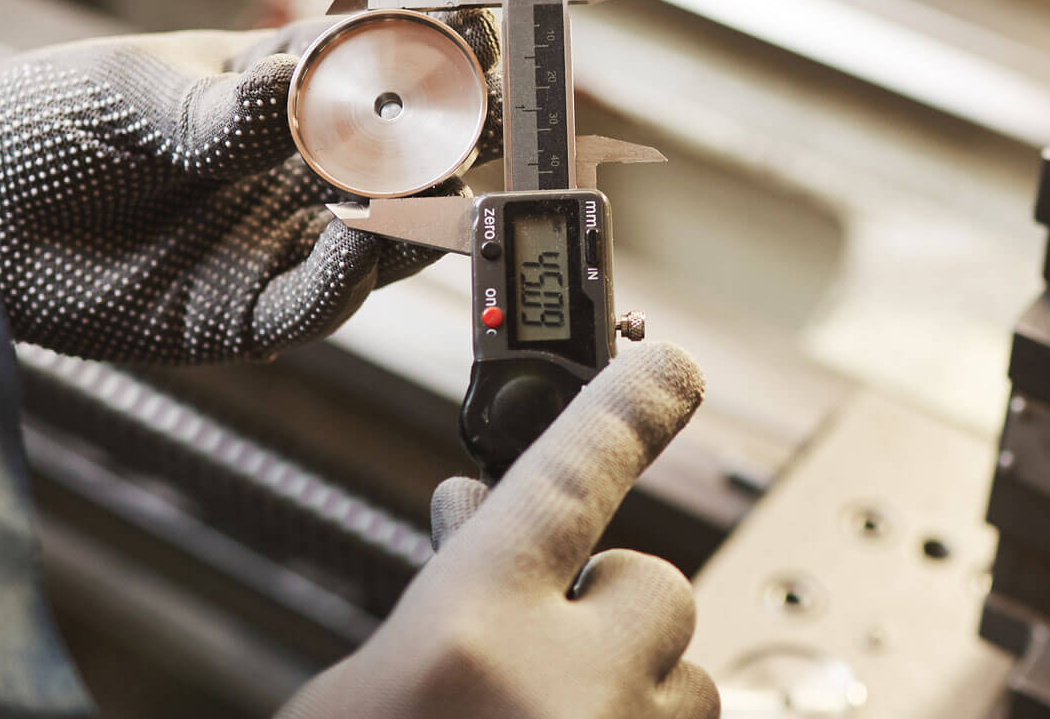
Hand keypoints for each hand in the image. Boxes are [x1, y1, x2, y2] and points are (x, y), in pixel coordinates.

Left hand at [0, 18, 490, 362]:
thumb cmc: (35, 124)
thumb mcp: (136, 93)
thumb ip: (230, 108)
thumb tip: (319, 87)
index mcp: (278, 89)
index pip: (381, 68)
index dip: (433, 56)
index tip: (475, 39)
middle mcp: (293, 169)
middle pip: (406, 157)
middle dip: (452, 138)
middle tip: (480, 119)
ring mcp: (276, 242)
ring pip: (385, 234)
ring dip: (417, 209)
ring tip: (429, 179)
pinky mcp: (244, 314)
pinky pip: (319, 301)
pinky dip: (349, 272)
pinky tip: (355, 232)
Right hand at [276, 342, 718, 718]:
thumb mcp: (364, 682)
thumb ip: (440, 596)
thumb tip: (477, 517)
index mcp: (468, 640)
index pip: (573, 478)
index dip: (628, 409)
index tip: (670, 366)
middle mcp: (564, 688)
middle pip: (651, 582)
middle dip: (606, 602)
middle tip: (537, 650)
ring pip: (685, 667)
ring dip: (630, 678)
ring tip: (549, 712)